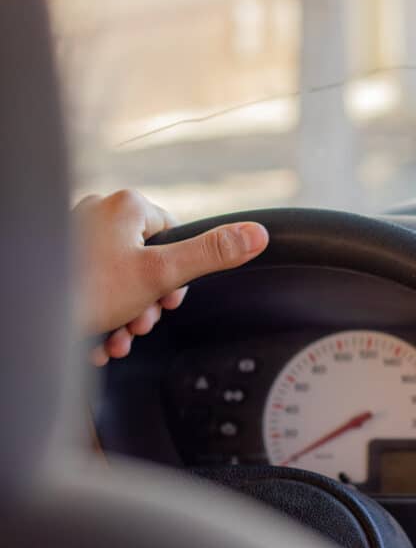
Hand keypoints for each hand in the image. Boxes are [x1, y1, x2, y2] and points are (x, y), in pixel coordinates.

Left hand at [74, 190, 268, 365]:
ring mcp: (71, 235)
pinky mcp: (55, 260)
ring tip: (117, 338)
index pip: (174, 233)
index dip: (178, 273)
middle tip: (141, 323)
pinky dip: (99, 315)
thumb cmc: (85, 292)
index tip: (168, 298)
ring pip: (117, 278)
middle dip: (148, 302)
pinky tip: (96, 340)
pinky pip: (90, 286)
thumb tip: (258, 234)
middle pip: (146, 259)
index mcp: (127, 206)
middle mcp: (98, 213)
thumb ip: (212, 254)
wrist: (26, 321)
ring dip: (126, 316)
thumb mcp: (162, 275)